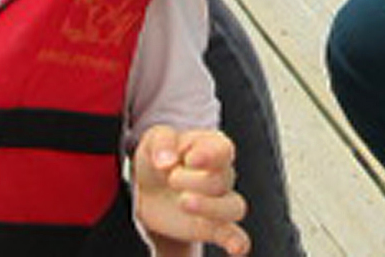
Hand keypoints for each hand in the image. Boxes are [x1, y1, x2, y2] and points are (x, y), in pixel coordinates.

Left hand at [132, 126, 247, 255]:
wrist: (146, 186)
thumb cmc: (158, 155)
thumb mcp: (154, 138)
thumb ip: (161, 143)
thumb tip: (166, 162)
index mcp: (212, 146)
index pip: (222, 150)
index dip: (209, 156)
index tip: (189, 160)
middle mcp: (222, 174)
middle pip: (222, 180)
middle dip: (194, 181)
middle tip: (170, 179)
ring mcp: (219, 202)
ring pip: (234, 207)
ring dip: (212, 208)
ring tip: (184, 203)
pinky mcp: (212, 227)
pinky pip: (234, 236)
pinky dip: (237, 242)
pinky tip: (235, 250)